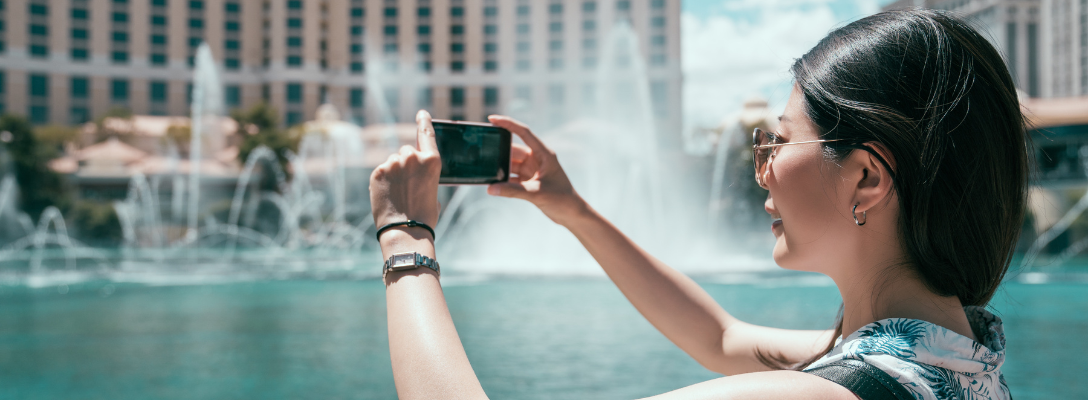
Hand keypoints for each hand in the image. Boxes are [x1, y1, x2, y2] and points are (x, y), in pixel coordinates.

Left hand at [370, 110, 441, 233]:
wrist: (405, 231)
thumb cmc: (424, 214)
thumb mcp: (433, 189)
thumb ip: (425, 173)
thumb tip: (414, 171)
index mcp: (432, 160)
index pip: (427, 133)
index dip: (424, 121)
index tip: (421, 113)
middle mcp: (413, 157)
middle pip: (407, 151)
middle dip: (406, 163)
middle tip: (408, 184)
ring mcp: (393, 163)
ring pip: (393, 161)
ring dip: (395, 172)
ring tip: (398, 193)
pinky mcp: (378, 171)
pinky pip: (381, 170)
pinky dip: (383, 180)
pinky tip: (388, 194)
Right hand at [486, 115, 586, 225]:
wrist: (572, 214)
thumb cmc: (562, 199)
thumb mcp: (537, 194)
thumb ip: (513, 191)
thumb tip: (491, 188)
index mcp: (544, 154)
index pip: (524, 132)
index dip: (508, 124)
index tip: (492, 119)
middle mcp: (538, 159)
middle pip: (513, 150)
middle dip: (498, 151)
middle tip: (481, 151)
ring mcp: (533, 170)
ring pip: (511, 164)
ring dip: (499, 167)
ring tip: (484, 169)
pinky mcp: (529, 182)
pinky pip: (512, 177)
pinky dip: (503, 180)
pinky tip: (492, 183)